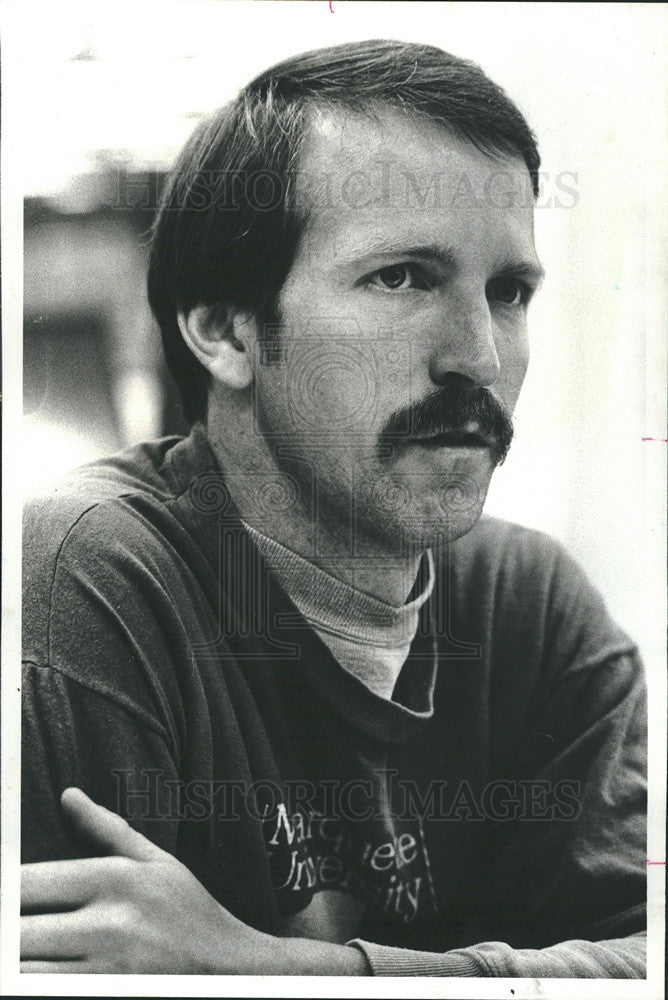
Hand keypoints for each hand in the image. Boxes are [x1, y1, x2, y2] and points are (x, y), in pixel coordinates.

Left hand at [20, 788, 281, 973]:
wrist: (234, 970)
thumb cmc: (190, 913)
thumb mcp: (155, 861)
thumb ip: (105, 829)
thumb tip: (67, 796)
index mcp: (115, 879)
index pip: (25, 884)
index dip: (4, 893)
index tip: (6, 899)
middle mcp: (109, 925)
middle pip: (16, 934)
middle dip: (7, 933)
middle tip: (12, 929)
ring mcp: (109, 972)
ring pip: (25, 973)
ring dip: (18, 963)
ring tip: (23, 951)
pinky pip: (49, 993)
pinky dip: (37, 982)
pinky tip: (39, 971)